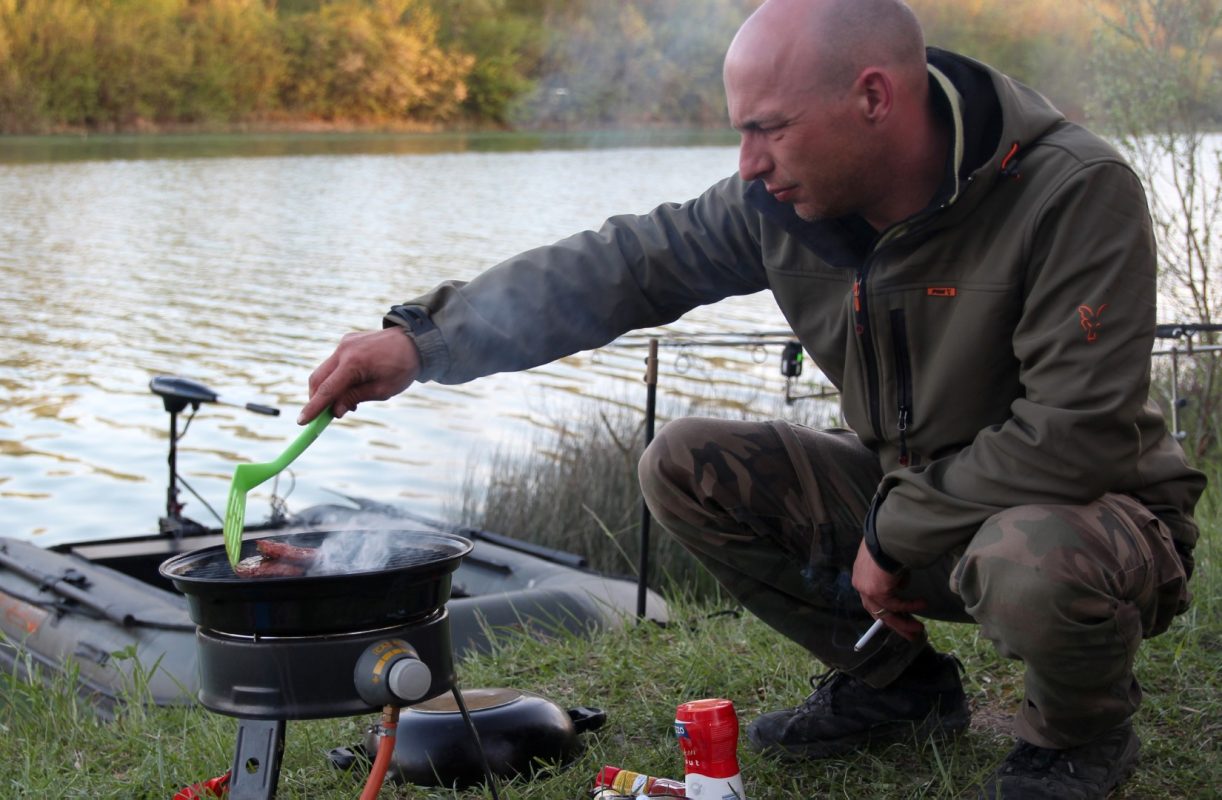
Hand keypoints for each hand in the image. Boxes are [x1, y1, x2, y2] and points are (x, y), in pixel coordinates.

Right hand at [298, 329, 420, 422]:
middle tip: (327, 415)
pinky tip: (353, 386)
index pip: (327, 389)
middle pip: (318, 379)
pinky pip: (335, 363)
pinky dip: (337, 377)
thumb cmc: (403, 367)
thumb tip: (335, 411)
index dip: (313, 407)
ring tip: (349, 402)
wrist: (416, 340)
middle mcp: (344, 350)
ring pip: (325, 371)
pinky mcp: (348, 341)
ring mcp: (344, 343)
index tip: (301, 421)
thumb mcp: (383, 389)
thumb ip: (355, 398)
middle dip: (317, 399)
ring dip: (329, 389)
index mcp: (354, 362)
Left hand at [851, 538, 926, 640]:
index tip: (898, 619)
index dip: (885, 611)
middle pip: (877, 612)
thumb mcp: (887, 561)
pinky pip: (896, 605)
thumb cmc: (887, 542)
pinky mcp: (877, 592)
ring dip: (904, 623)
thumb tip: (900, 585)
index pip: (871, 600)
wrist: (885, 535)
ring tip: (919, 628)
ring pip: (886, 614)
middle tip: (908, 634)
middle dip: (895, 624)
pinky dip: (910, 605)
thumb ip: (891, 576)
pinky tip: (923, 603)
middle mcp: (860, 585)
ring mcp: (867, 590)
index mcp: (860, 576)